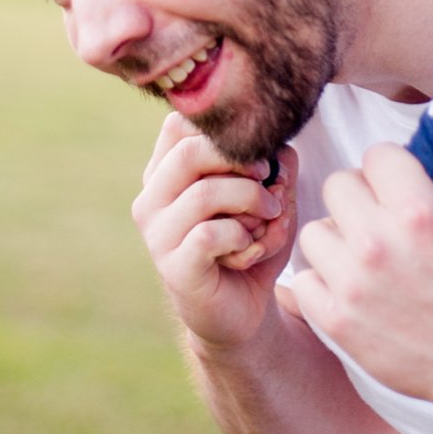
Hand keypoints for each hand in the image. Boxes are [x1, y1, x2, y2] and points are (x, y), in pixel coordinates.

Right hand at [131, 113, 298, 351]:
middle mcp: (152, 198)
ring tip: (268, 219)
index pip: (181, 124)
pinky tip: (250, 249)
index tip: (259, 155)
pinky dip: (242, 237)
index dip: (225, 131)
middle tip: (269, 182)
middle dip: (242, 162)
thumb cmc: (252, 239)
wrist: (245, 309)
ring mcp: (157, 234)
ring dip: (251, 202)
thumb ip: (275, 162)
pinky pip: (210, 235)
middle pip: (190, 151)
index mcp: (166, 171)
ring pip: (205, 193)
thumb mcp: (269, 193)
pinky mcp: (173, 267)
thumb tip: (279, 148)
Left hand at [293, 143, 432, 417]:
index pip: (376, 155)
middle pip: (337, 185)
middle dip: (360, 197)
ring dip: (336, 239)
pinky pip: (303, 281)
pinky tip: (348, 288)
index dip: (391, 168)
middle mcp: (378, 241)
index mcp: (420, 210)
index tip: (400, 186)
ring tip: (361, 256)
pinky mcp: (337, 321)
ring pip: (313, 231)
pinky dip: (322, 282)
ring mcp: (353, 283)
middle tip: (378, 218)